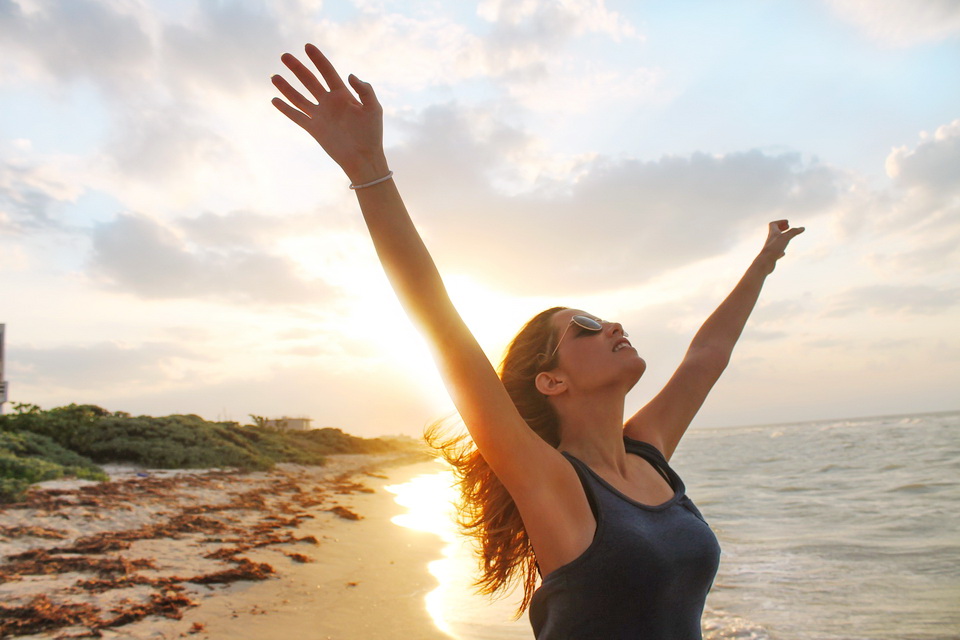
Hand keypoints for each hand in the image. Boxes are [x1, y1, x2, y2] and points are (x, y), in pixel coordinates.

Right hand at [271, 44, 387, 182]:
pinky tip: (274, 100)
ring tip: (274, 76)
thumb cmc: (372, 134)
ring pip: (299, 97)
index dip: (318, 59)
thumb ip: (365, 90)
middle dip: (297, 68)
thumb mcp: (374, 109)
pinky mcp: (314, 129)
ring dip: (286, 87)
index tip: (307, 46)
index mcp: (343, 95)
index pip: (327, 72)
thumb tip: (349, 75)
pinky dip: (286, 109)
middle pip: (309, 81)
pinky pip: (297, 116)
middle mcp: (329, 102)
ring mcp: (320, 115)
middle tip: (284, 56)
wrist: (364, 158)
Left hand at [756, 220, 804, 273]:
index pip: (773, 224)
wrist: (765, 262)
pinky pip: (776, 252)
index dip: (780, 222)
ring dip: (781, 238)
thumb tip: (802, 228)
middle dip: (781, 228)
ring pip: (775, 242)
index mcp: (772, 234)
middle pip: (774, 232)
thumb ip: (793, 232)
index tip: (788, 222)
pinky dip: (780, 250)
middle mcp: (770, 240)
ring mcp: (771, 248)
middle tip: (788, 227)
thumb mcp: (785, 238)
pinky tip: (783, 253)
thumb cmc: (774, 248)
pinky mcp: (772, 256)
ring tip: (787, 238)